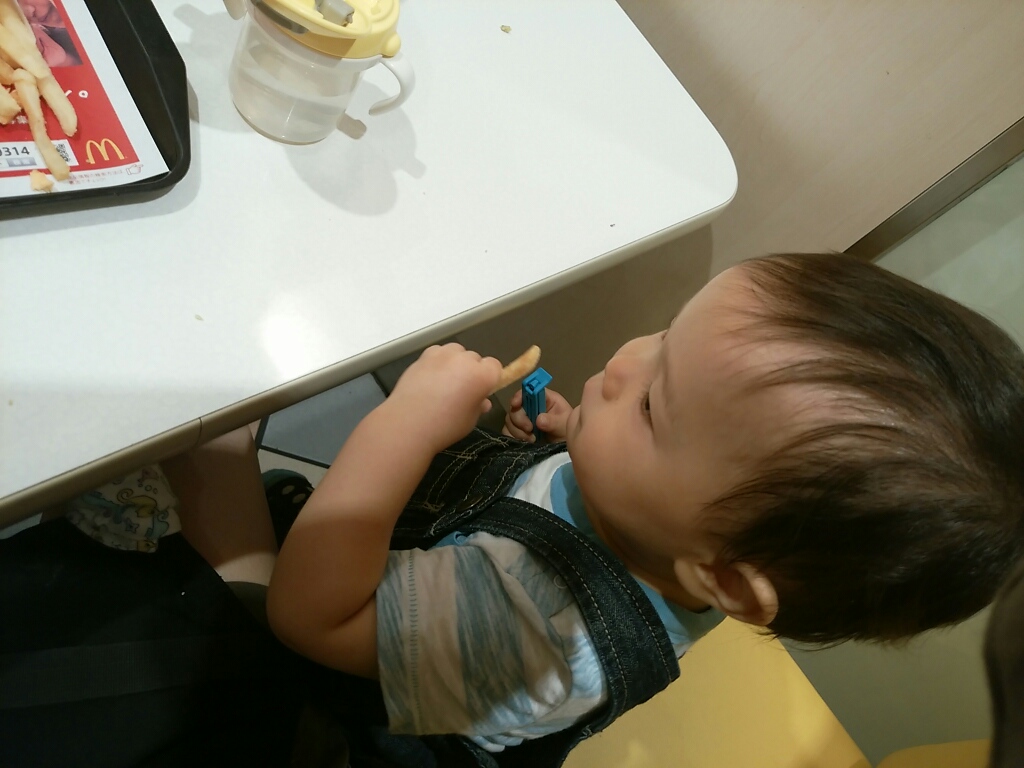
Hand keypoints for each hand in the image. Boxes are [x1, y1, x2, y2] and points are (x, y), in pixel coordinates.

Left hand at [386, 344, 501, 452]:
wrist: (408, 424)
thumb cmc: (445, 426)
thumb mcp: (470, 420)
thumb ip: (478, 405)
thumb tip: (481, 401)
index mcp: (482, 376)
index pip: (495, 366)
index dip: (490, 378)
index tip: (481, 391)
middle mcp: (465, 360)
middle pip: (475, 358)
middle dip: (472, 371)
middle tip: (461, 391)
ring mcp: (443, 355)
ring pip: (456, 352)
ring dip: (456, 363)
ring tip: (445, 382)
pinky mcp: (424, 356)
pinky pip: (438, 352)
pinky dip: (438, 361)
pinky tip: (431, 377)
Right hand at [503, 387, 572, 442]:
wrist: (564, 446)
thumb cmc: (566, 430)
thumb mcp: (564, 425)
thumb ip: (553, 421)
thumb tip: (539, 419)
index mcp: (542, 398)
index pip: (527, 391)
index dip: (519, 396)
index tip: (516, 404)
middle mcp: (530, 406)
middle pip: (515, 407)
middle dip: (519, 419)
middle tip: (530, 429)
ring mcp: (522, 419)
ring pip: (509, 421)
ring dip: (518, 431)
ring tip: (532, 440)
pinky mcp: (517, 432)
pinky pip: (508, 432)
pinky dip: (514, 438)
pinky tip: (525, 443)